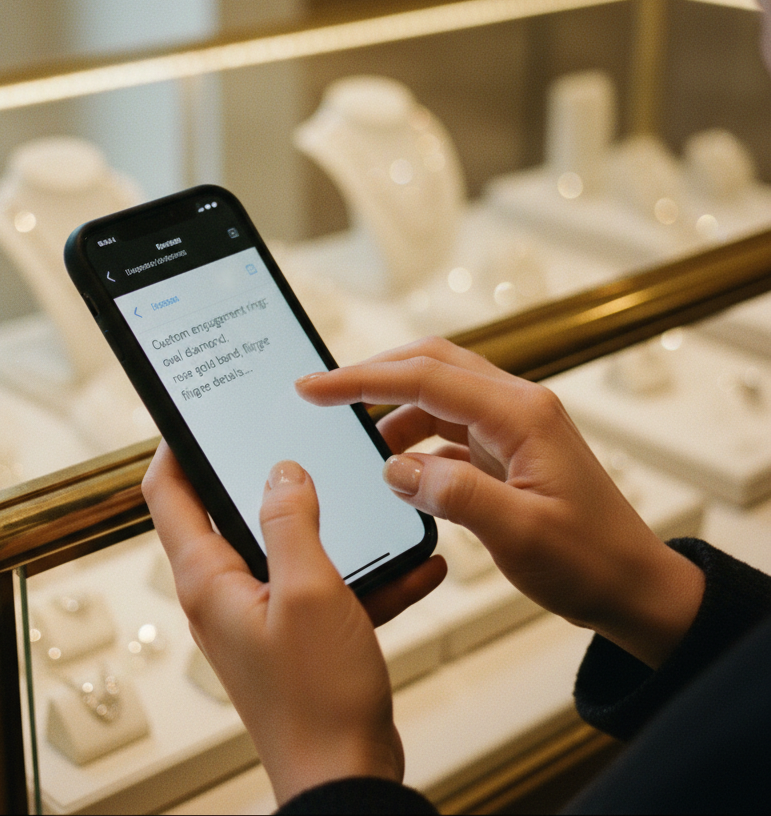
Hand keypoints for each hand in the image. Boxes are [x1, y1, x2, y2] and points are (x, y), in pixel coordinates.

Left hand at [142, 442, 445, 803]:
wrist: (347, 782)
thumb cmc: (317, 699)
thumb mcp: (308, 592)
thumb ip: (291, 522)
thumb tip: (280, 470)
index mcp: (208, 578)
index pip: (168, 493)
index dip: (177, 446)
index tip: (202, 412)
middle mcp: (226, 593)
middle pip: (229, 512)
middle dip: (265, 474)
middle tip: (297, 436)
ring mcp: (262, 614)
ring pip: (289, 547)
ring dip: (330, 524)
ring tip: (368, 495)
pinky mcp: (298, 635)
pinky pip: (328, 586)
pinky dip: (365, 573)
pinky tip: (415, 563)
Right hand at [297, 337, 704, 669]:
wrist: (637, 589)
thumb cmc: (592, 563)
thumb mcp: (519, 534)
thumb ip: (453, 494)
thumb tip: (395, 467)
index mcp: (521, 414)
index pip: (426, 378)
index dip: (363, 379)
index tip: (315, 387)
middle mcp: (518, 408)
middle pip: (432, 364)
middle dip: (374, 374)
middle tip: (323, 393)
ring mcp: (515, 427)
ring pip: (440, 394)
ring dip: (396, 410)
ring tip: (362, 444)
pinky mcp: (510, 450)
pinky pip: (451, 428)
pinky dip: (417, 439)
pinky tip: (401, 469)